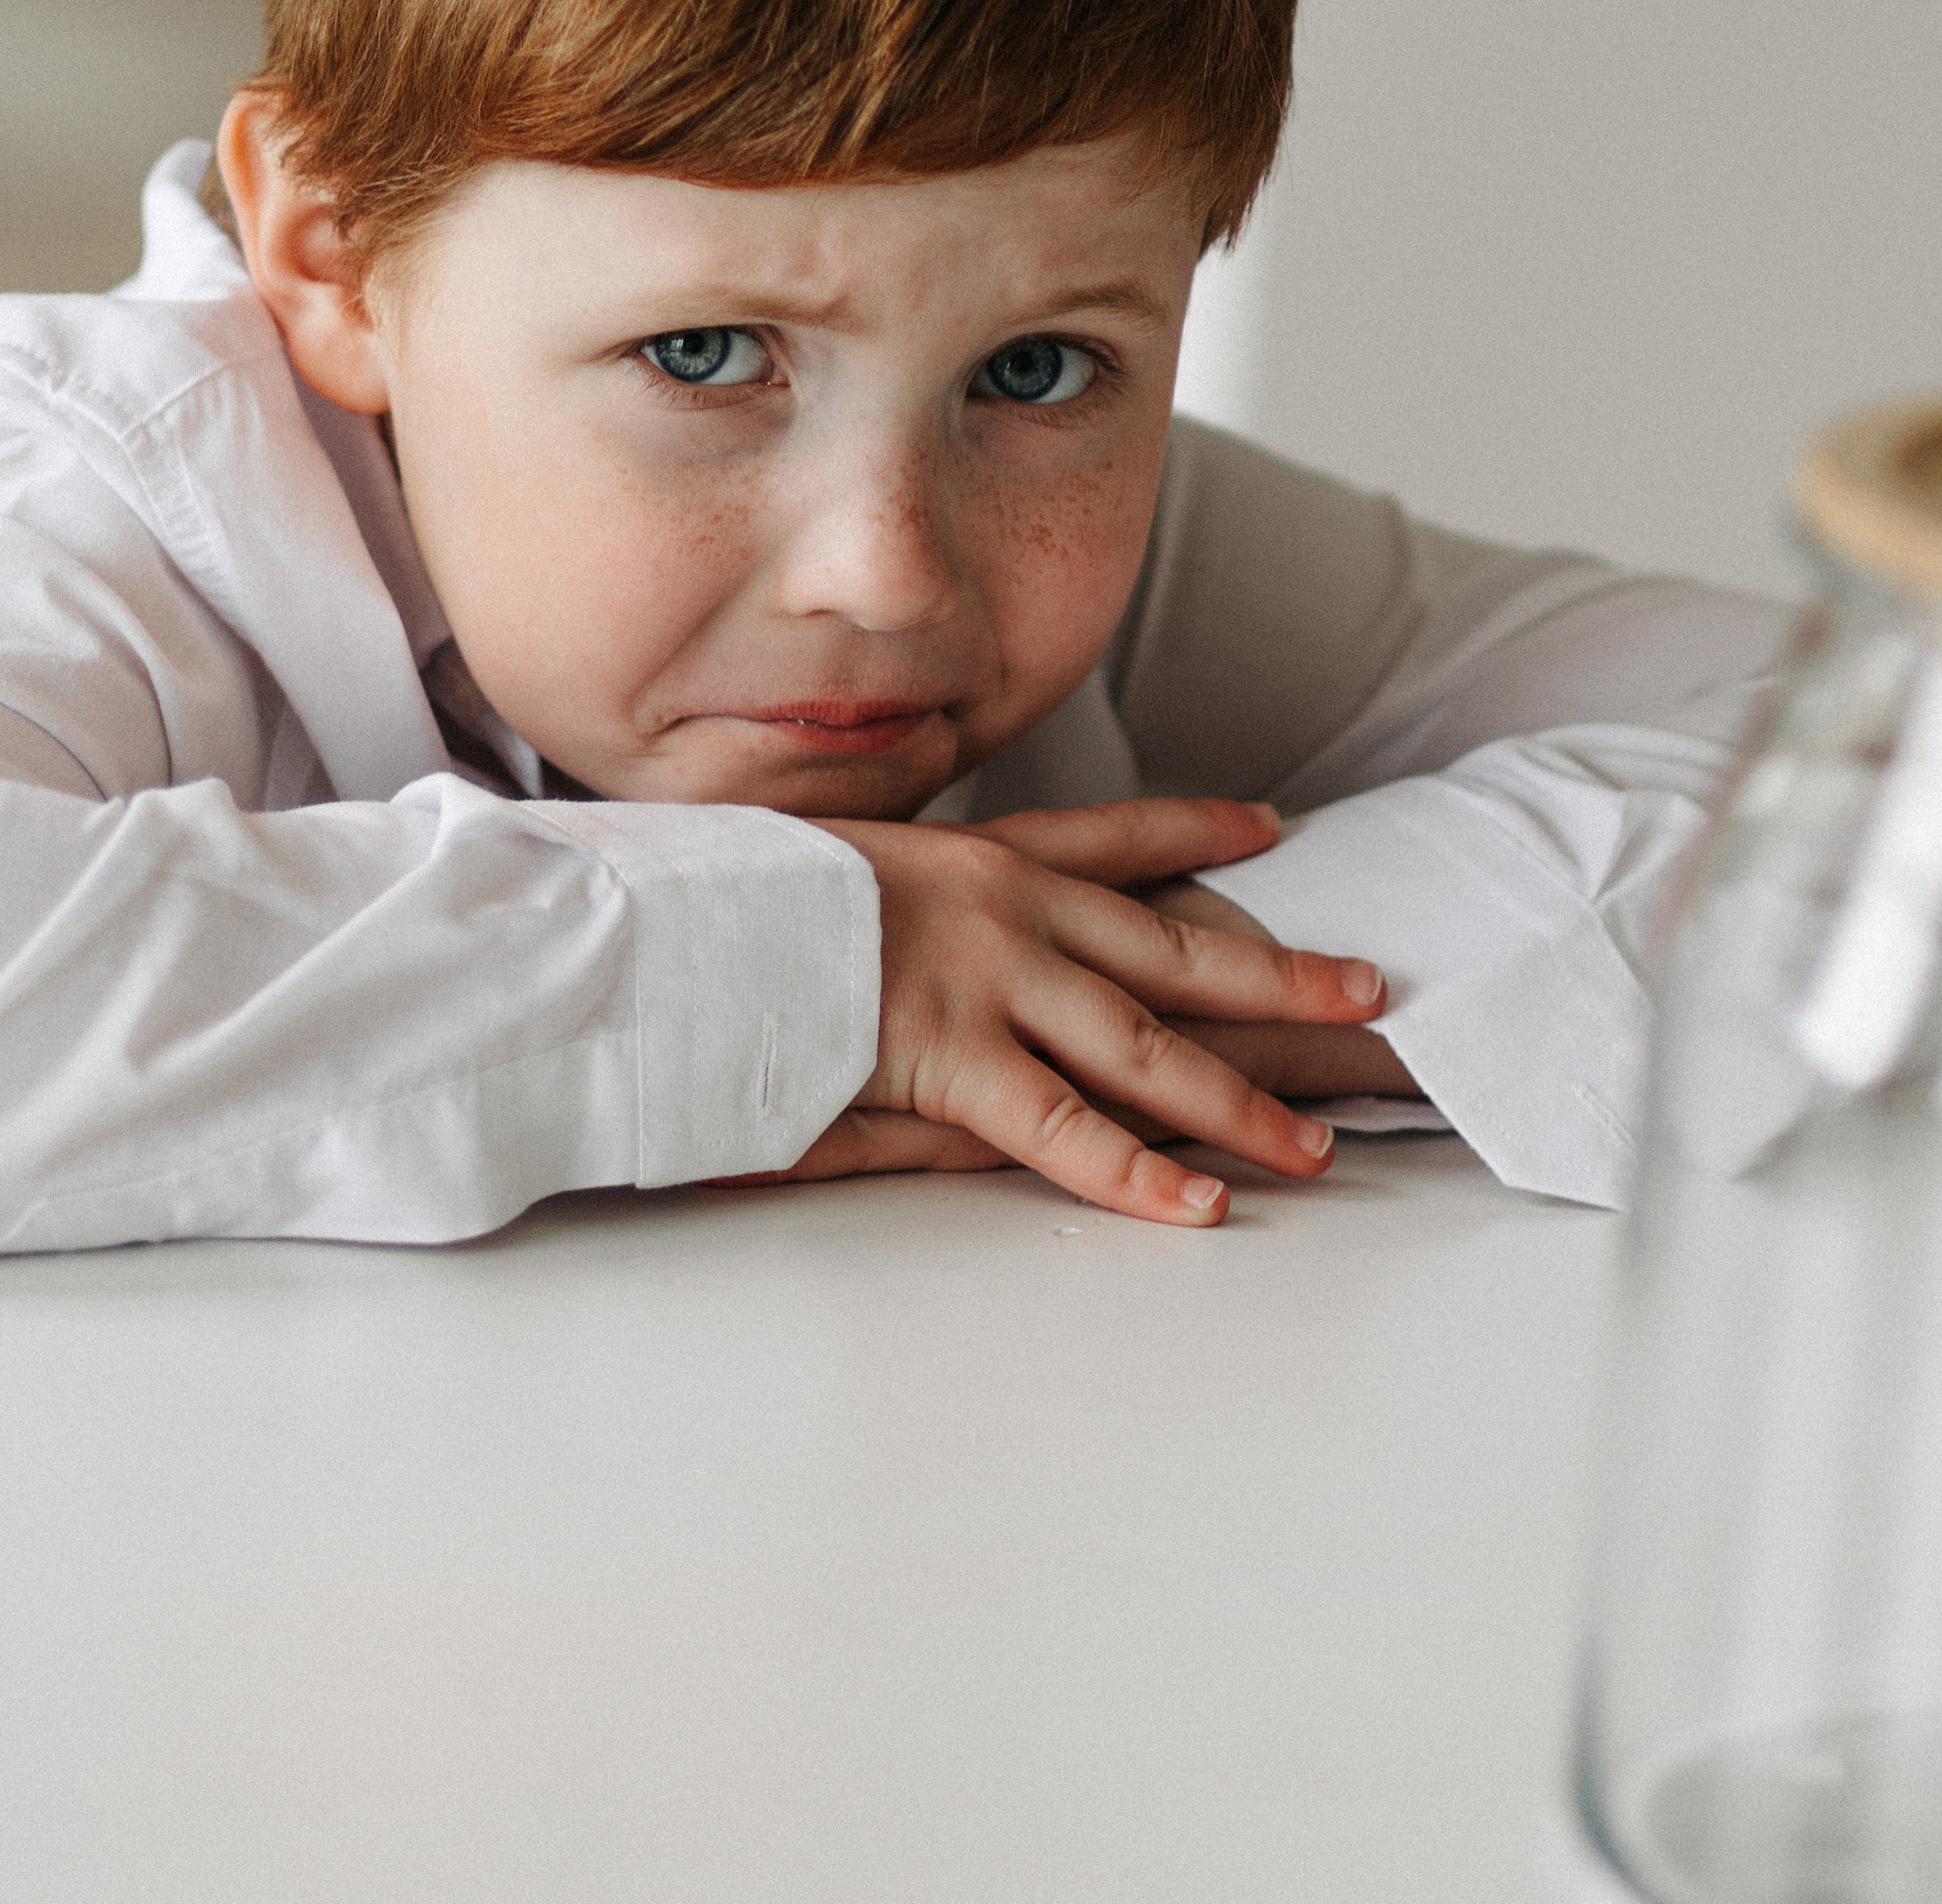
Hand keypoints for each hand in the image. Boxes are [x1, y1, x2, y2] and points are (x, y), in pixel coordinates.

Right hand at [733, 798, 1389, 1227]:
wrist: (664, 922)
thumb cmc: (727, 903)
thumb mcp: (824, 868)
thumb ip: (890, 901)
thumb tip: (919, 919)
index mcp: (970, 853)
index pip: (1109, 835)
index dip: (1194, 829)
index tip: (1270, 826)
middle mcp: (1001, 907)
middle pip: (1170, 945)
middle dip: (1277, 973)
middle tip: (1366, 990)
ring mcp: (984, 979)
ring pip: (1144, 1046)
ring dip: (1236, 1099)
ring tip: (1311, 1145)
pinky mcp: (950, 1057)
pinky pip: (1064, 1129)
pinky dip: (1136, 1172)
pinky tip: (1198, 1204)